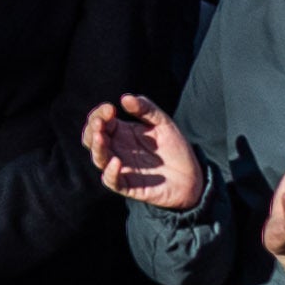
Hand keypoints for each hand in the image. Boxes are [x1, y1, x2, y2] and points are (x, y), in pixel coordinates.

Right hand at [83, 91, 204, 210]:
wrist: (192, 177)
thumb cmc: (175, 149)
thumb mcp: (163, 123)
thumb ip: (146, 109)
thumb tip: (124, 98)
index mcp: (121, 133)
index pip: (100, 121)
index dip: (100, 114)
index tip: (111, 108)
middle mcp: (117, 149)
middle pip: (91, 139)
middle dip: (92, 129)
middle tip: (100, 122)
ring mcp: (121, 168)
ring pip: (98, 158)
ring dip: (96, 148)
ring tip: (101, 137)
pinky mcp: (128, 186)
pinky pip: (111, 181)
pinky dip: (110, 172)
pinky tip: (116, 162)